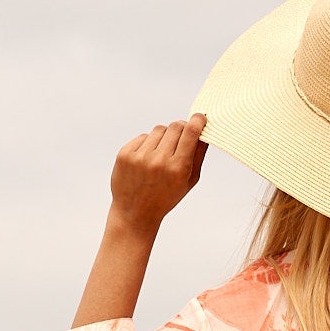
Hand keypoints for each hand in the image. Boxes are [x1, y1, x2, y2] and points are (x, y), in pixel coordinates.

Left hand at [108, 115, 206, 230]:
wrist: (135, 213)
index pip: (190, 133)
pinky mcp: (125, 154)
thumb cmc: (166, 198)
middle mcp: (159, 161)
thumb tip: (204, 131)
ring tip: (161, 155)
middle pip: (175, 127)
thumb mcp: (188, 182)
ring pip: (159, 130)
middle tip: (181, 138)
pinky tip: (147, 160)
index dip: (197, 121)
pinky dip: (148, 144)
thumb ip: (198, 156)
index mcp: (178, 169)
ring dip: (163, 137)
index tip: (200, 117)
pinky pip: (143, 137)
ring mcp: (140, 156)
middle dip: (181, 129)